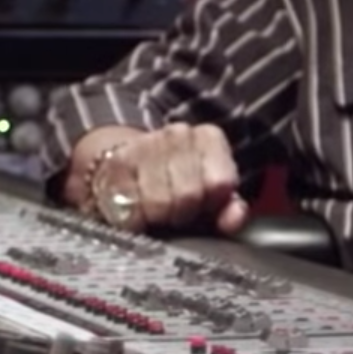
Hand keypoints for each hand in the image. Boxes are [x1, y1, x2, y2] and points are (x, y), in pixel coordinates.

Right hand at [86, 123, 249, 235]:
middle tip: (172, 213)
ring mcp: (144, 144)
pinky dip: (132, 219)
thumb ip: (230, 208)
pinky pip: (130, 207)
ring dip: (155, 217)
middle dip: (180, 213)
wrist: (127, 164)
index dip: (209, 205)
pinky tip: (133, 209)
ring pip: (158, 203)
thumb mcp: (210, 196)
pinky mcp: (117, 162)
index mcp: (209, 139)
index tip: (200, 207)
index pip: (219, 184)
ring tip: (152, 211)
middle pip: (187, 195)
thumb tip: (234, 217)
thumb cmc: (174, 185)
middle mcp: (177, 134)